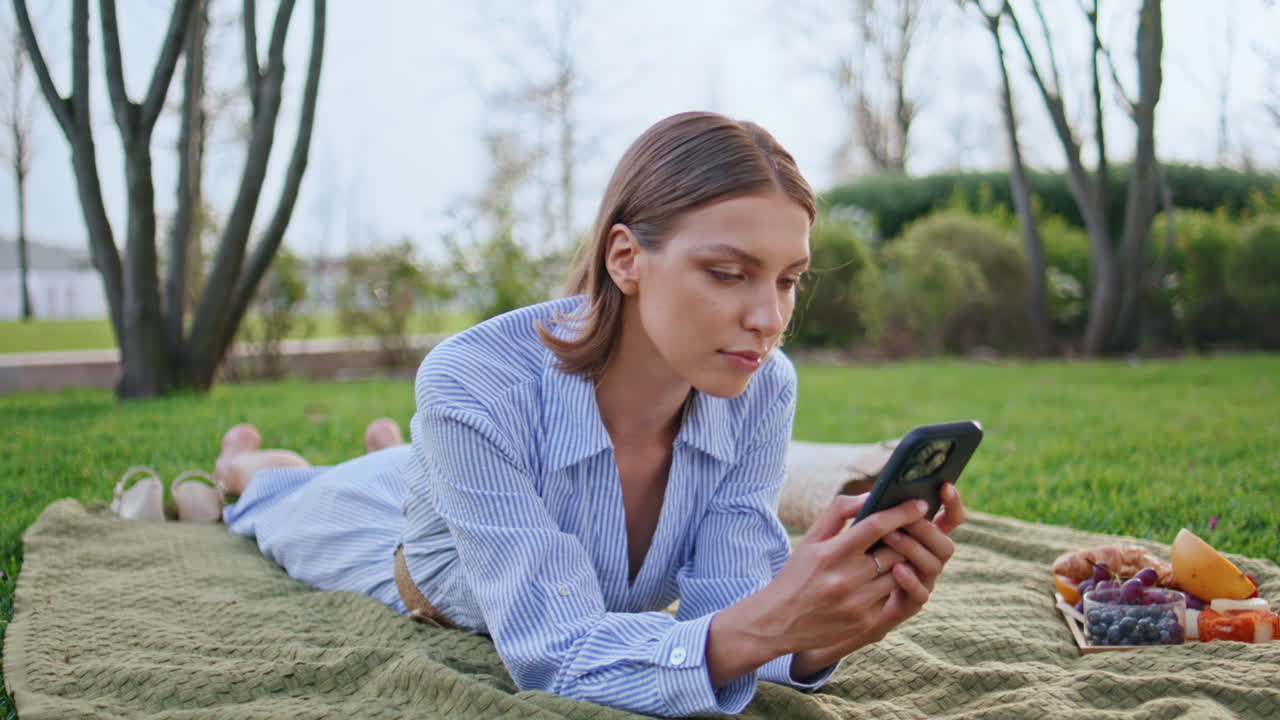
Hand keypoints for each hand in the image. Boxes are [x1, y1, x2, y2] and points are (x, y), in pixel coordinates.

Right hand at [706, 492, 928, 686]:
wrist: (777, 622)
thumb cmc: (797, 575)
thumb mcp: (810, 540)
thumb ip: (839, 512)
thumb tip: (871, 495)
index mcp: (831, 553)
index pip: (875, 526)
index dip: (902, 512)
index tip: (920, 504)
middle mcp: (846, 579)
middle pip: (895, 550)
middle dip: (905, 538)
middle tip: (911, 531)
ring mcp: (857, 603)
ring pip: (899, 574)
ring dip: (900, 562)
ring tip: (895, 555)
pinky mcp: (865, 623)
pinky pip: (891, 597)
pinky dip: (889, 587)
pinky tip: (878, 583)